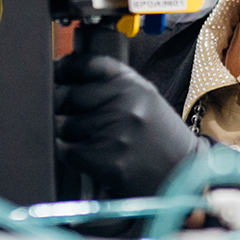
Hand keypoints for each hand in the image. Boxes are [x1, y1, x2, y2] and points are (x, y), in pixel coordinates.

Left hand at [54, 53, 204, 198]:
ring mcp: (115, 132)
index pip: (86, 64)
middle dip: (57, 104)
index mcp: (132, 85)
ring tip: (80, 138)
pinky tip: (80, 153)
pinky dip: (68, 152)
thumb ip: (111, 85)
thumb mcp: (144, 99)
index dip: (64, 69)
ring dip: (64, 132)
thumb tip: (65, 77)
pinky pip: (68, 150)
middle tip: (58, 111)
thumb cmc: (160, 138)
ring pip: (64, 125)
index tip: (55, 74)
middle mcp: (125, 104)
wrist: (184, 174)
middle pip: (67, 95)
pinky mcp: (107, 161)